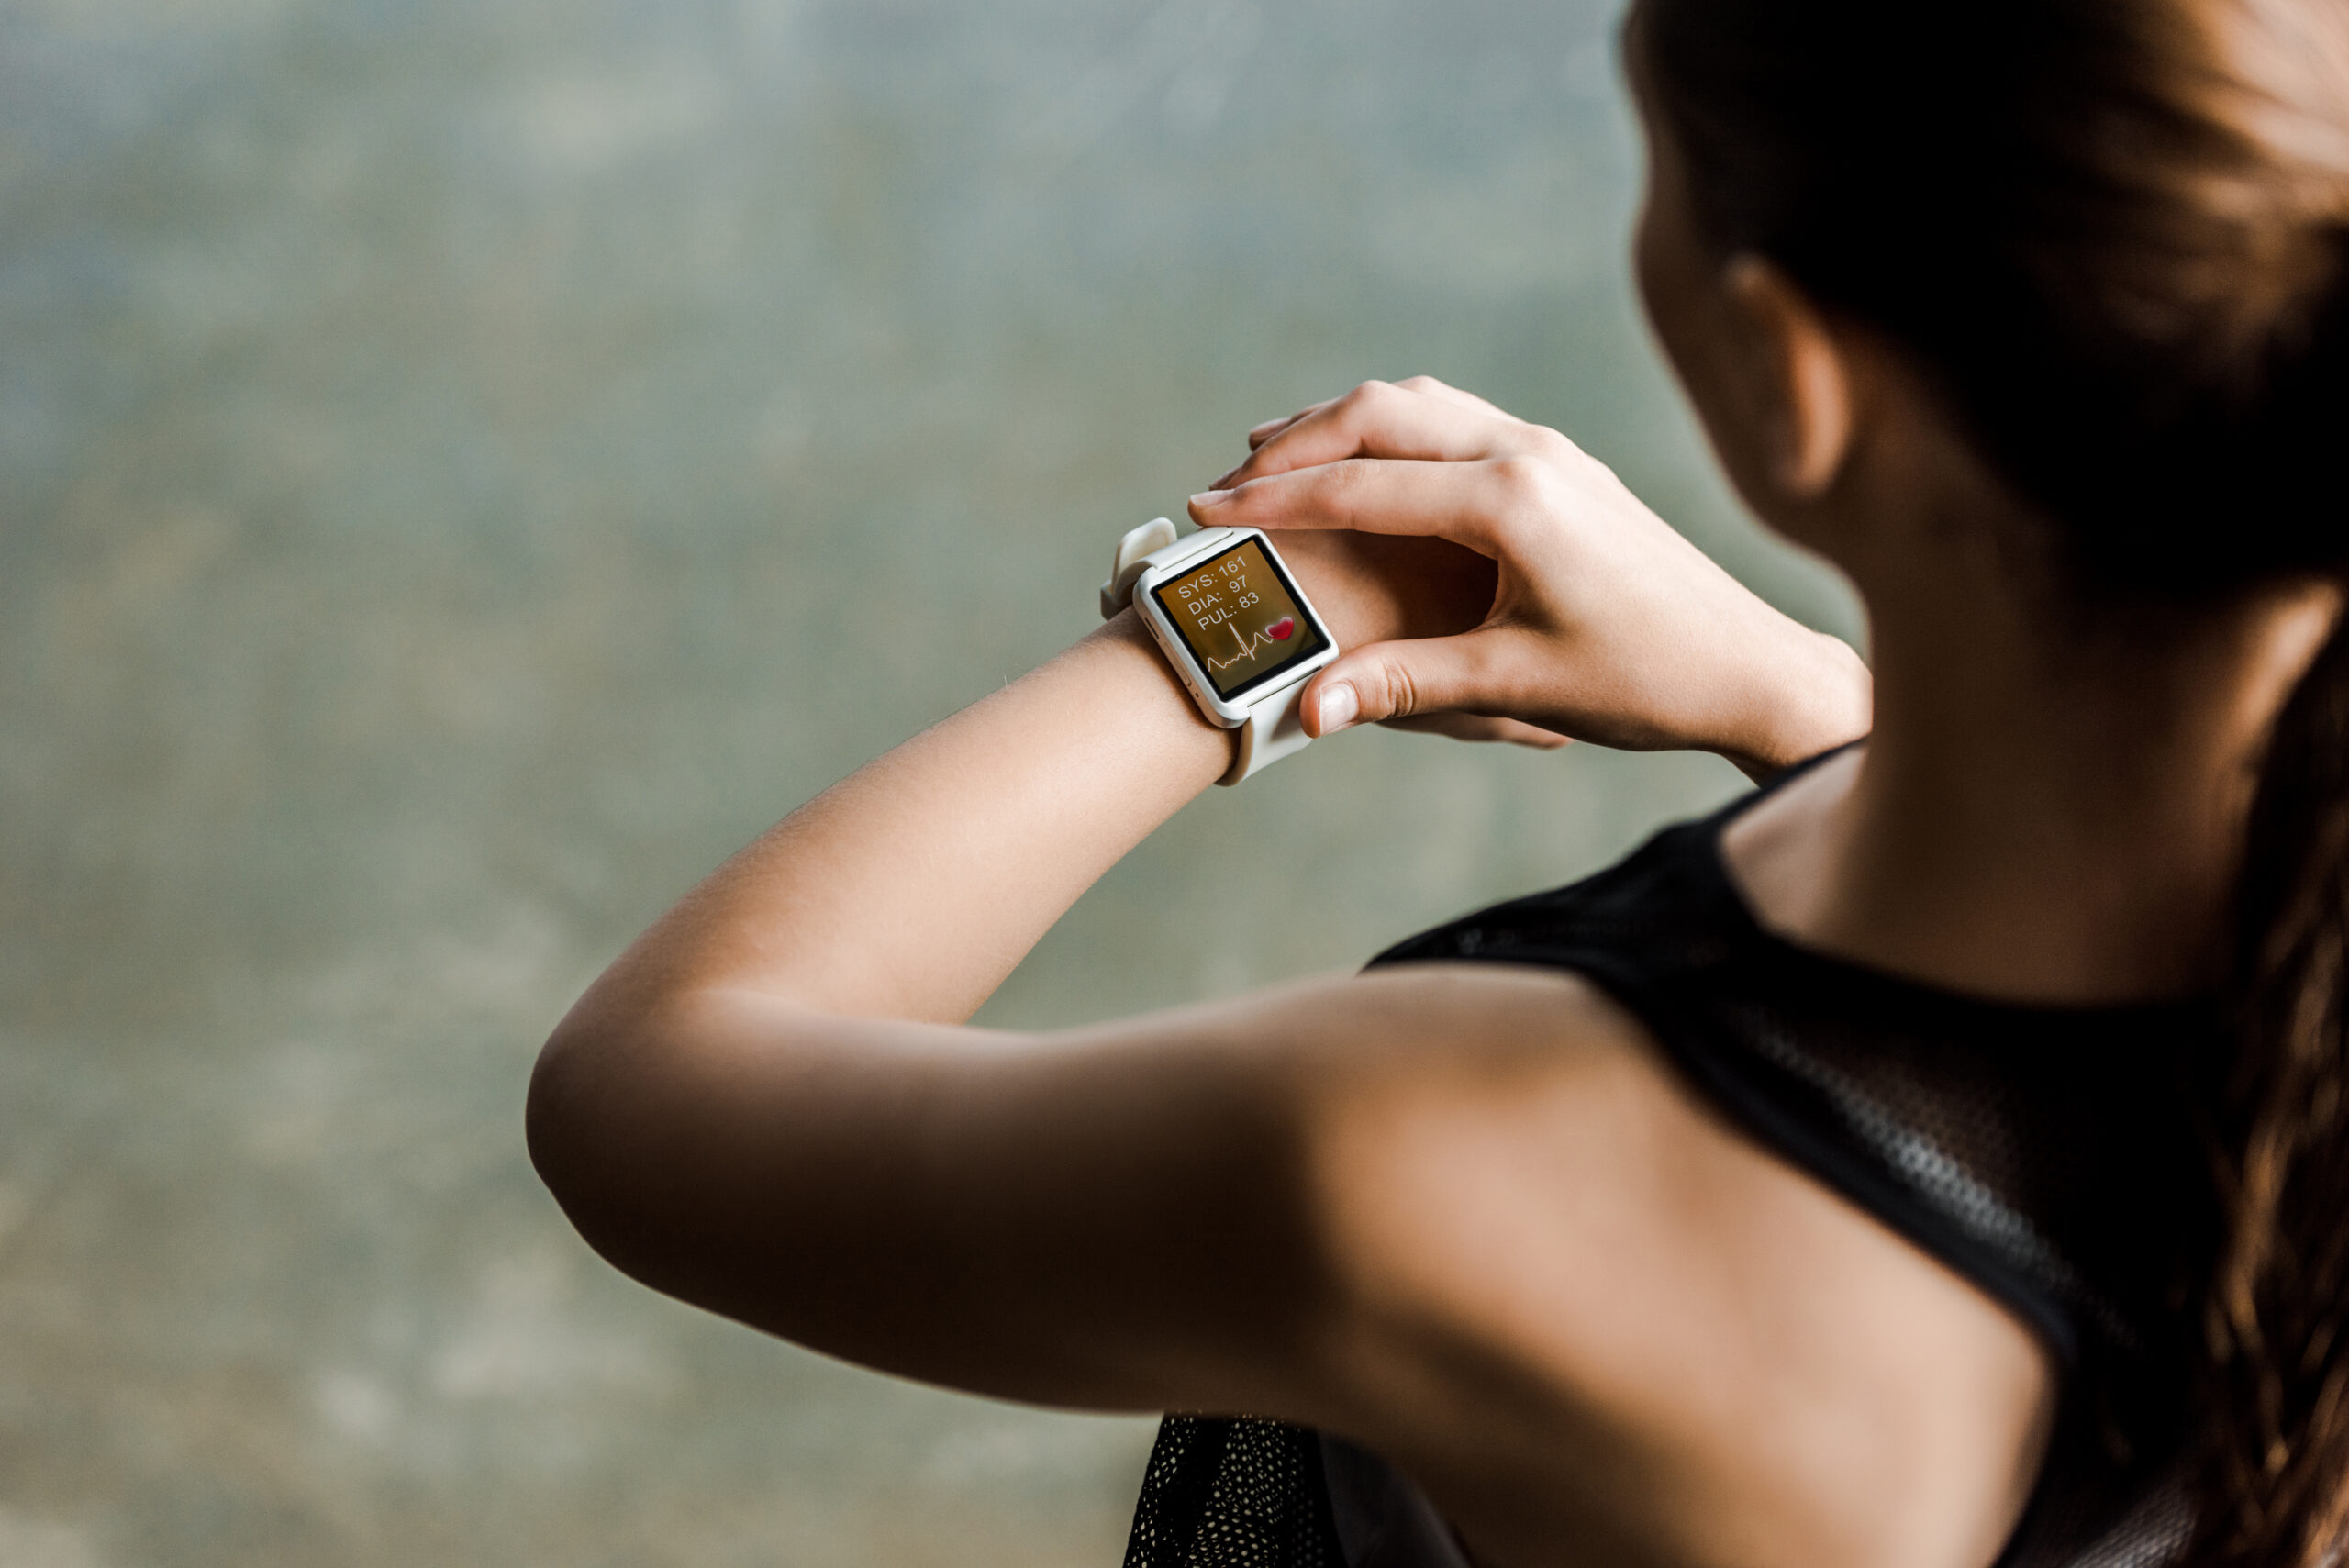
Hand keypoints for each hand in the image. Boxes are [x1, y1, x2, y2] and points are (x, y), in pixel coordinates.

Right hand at [1191, 378, 1870, 776]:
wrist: (1750, 667)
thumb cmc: (1643, 680)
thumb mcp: (1514, 686)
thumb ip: (1405, 683)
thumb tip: (1308, 709)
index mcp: (1513, 501)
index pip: (1363, 484)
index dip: (1275, 500)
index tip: (1206, 508)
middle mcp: (1531, 453)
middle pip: (1381, 411)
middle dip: (1294, 441)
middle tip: (1226, 480)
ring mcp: (1551, 450)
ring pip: (1420, 403)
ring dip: (1343, 426)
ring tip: (1275, 460)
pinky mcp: (1563, 465)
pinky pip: (1455, 420)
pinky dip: (1391, 433)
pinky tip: (1365, 470)